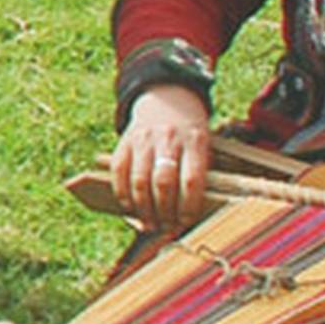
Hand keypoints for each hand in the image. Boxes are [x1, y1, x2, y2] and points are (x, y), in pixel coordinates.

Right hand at [109, 84, 216, 233]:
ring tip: (148, 224)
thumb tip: (191, 212)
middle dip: (164, 211)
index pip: (191, 180)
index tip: (186, 221)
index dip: (188, 206)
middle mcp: (168, 138)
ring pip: (140, 180)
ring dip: (143, 207)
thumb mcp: (204, 145)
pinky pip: (119, 171)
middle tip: (166, 227)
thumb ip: (200, 172)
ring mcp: (144, 139)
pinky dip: (122, 193)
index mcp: (195, 140)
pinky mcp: (125, 141)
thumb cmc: (191, 131)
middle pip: (164, 182)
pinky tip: (129, 207)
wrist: (168, 97)